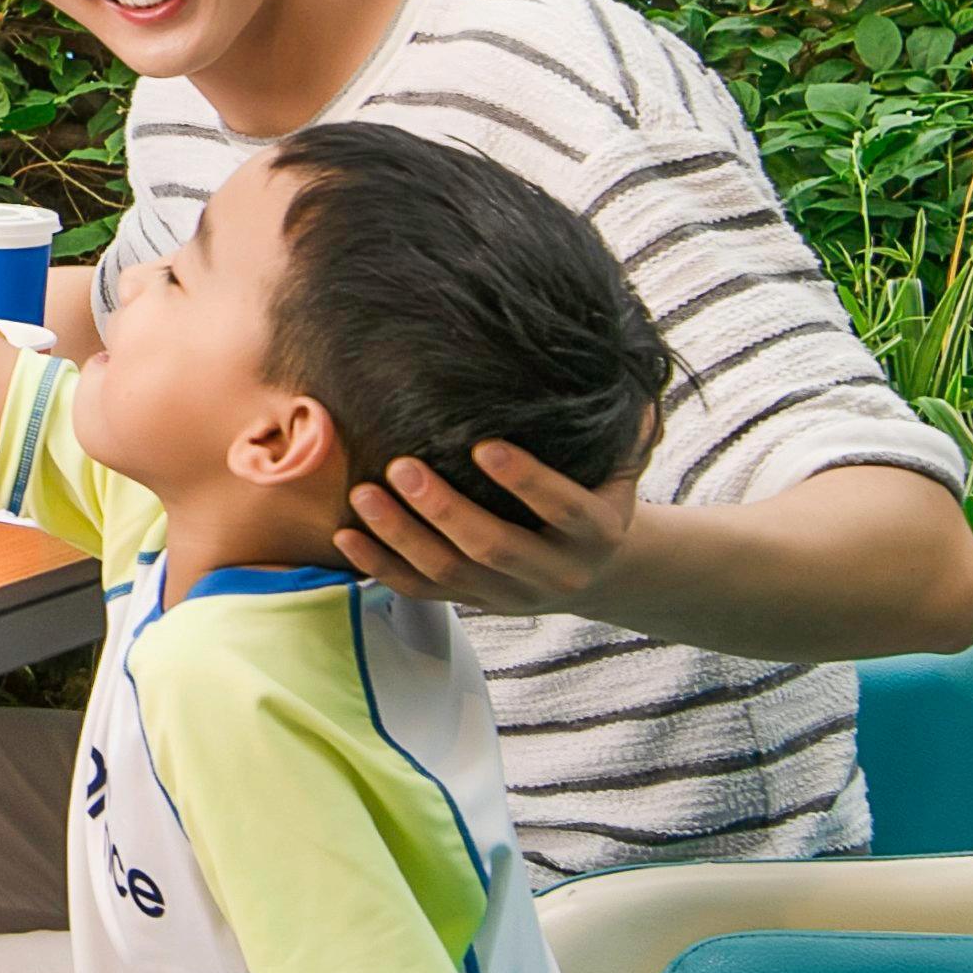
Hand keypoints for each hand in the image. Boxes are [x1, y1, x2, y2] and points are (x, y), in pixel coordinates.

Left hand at [335, 441, 645, 618]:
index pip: (563, 508)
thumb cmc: (599, 494)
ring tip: (364, 493)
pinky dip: (381, 566)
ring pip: (449, 573)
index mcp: (597, 533)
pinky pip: (421, 591)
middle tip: (403, 466)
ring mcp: (511, 594)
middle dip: (445, 510)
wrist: (596, 568)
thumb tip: (623, 370)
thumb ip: (624, 426)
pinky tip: (348, 536)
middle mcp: (555, 571)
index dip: (526, 480)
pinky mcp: (475, 603)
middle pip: (494, 547)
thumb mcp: (622, 465)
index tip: (484, 445)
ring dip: (402, 536)